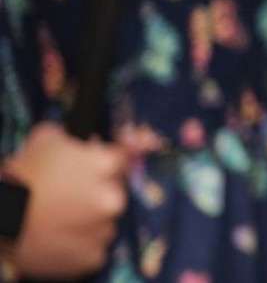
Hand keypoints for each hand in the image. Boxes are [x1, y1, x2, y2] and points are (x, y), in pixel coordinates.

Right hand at [6, 121, 126, 278]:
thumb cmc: (19, 178)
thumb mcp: (43, 140)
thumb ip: (71, 136)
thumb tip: (81, 138)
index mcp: (106, 166)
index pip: (121, 159)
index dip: (103, 164)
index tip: (90, 172)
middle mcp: (112, 198)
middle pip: (113, 193)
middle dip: (95, 194)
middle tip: (67, 199)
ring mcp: (103, 229)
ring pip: (103, 223)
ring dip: (88, 221)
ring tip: (57, 220)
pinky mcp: (92, 256)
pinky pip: (92, 249)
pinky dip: (79, 246)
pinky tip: (57, 238)